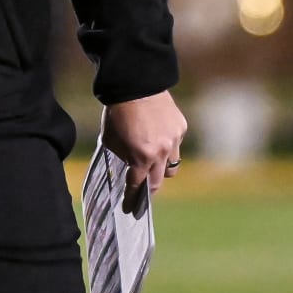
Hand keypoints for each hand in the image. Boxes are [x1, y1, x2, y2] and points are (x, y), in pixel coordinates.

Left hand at [101, 90, 187, 211]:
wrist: (135, 83)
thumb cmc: (117, 111)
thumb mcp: (110, 138)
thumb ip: (121, 156)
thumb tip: (128, 167)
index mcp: (141, 157)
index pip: (137, 186)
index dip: (132, 198)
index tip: (129, 209)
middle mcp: (161, 153)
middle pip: (157, 182)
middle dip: (147, 189)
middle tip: (142, 191)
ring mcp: (174, 141)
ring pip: (171, 167)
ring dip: (160, 169)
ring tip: (151, 164)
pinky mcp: (181, 128)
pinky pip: (175, 146)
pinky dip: (167, 146)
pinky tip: (158, 138)